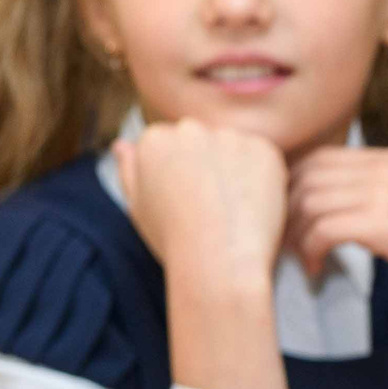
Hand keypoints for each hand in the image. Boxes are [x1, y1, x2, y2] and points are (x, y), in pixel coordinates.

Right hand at [113, 119, 287, 289]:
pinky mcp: (263, 148)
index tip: (188, 202)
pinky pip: (264, 158)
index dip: (182, 177)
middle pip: (202, 142)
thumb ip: (130, 171)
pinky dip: (264, 178)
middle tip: (213, 208)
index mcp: (153, 140)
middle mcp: (190, 129)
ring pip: (234, 148)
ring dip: (236, 169)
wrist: (218, 259)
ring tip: (232, 210)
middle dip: (208, 166)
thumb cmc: (174, 240)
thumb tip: (123, 144)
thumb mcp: (138, 208)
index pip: (170, 146)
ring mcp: (228, 136)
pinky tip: (253, 206)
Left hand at [287, 146, 387, 388]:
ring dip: (293, 234)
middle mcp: (382, 167)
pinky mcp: (378, 222)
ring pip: (307, 201)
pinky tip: (316, 271)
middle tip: (282, 241)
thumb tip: (353, 215)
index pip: (320, 157)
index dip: (294, 186)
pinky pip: (321, 229)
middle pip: (304, 175)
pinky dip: (310, 252)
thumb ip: (386, 197)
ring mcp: (380, 192)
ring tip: (299, 260)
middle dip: (284, 208)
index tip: (290, 217)